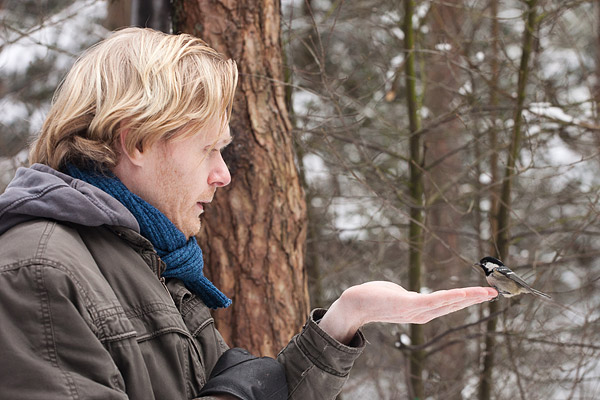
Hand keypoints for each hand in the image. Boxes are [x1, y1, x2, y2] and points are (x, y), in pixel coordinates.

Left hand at [318, 281, 497, 343]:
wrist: (356, 303)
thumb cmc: (374, 297)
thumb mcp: (398, 297)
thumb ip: (409, 298)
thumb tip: (410, 295)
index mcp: (422, 311)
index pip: (449, 305)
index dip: (467, 300)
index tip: (485, 294)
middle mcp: (422, 314)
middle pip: (454, 306)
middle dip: (475, 300)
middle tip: (495, 293)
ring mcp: (416, 311)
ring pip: (447, 303)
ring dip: (468, 298)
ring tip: (486, 293)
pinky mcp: (408, 304)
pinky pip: (433, 301)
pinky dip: (449, 298)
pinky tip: (463, 293)